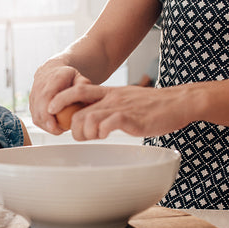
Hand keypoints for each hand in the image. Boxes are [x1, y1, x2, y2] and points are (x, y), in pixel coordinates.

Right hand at [29, 62, 90, 133]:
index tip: (53, 125)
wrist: (51, 71)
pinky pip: (35, 117)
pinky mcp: (31, 104)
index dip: (48, 111)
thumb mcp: (78, 77)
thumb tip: (87, 94)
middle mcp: (40, 86)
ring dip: (46, 125)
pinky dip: (44, 124)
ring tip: (59, 129)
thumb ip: (83, 84)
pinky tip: (54, 126)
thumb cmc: (68, 77)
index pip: (47, 96)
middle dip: (47, 122)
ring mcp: (34, 95)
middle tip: (59, 131)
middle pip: (39, 108)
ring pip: (35, 115)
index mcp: (54, 79)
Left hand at [48, 84, 192, 140]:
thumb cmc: (152, 106)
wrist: (177, 102)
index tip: (51, 110)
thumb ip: (107, 106)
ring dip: (86, 133)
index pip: (76, 90)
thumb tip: (90, 119)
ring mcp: (120, 107)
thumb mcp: (125, 99)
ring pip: (88, 119)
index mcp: (107, 92)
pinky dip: (102, 132)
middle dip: (73, 129)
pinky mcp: (131, 118)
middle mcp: (110, 98)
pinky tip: (108, 135)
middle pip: (76, 111)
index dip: (59, 99)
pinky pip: (107, 125)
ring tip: (97, 137)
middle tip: (83, 136)